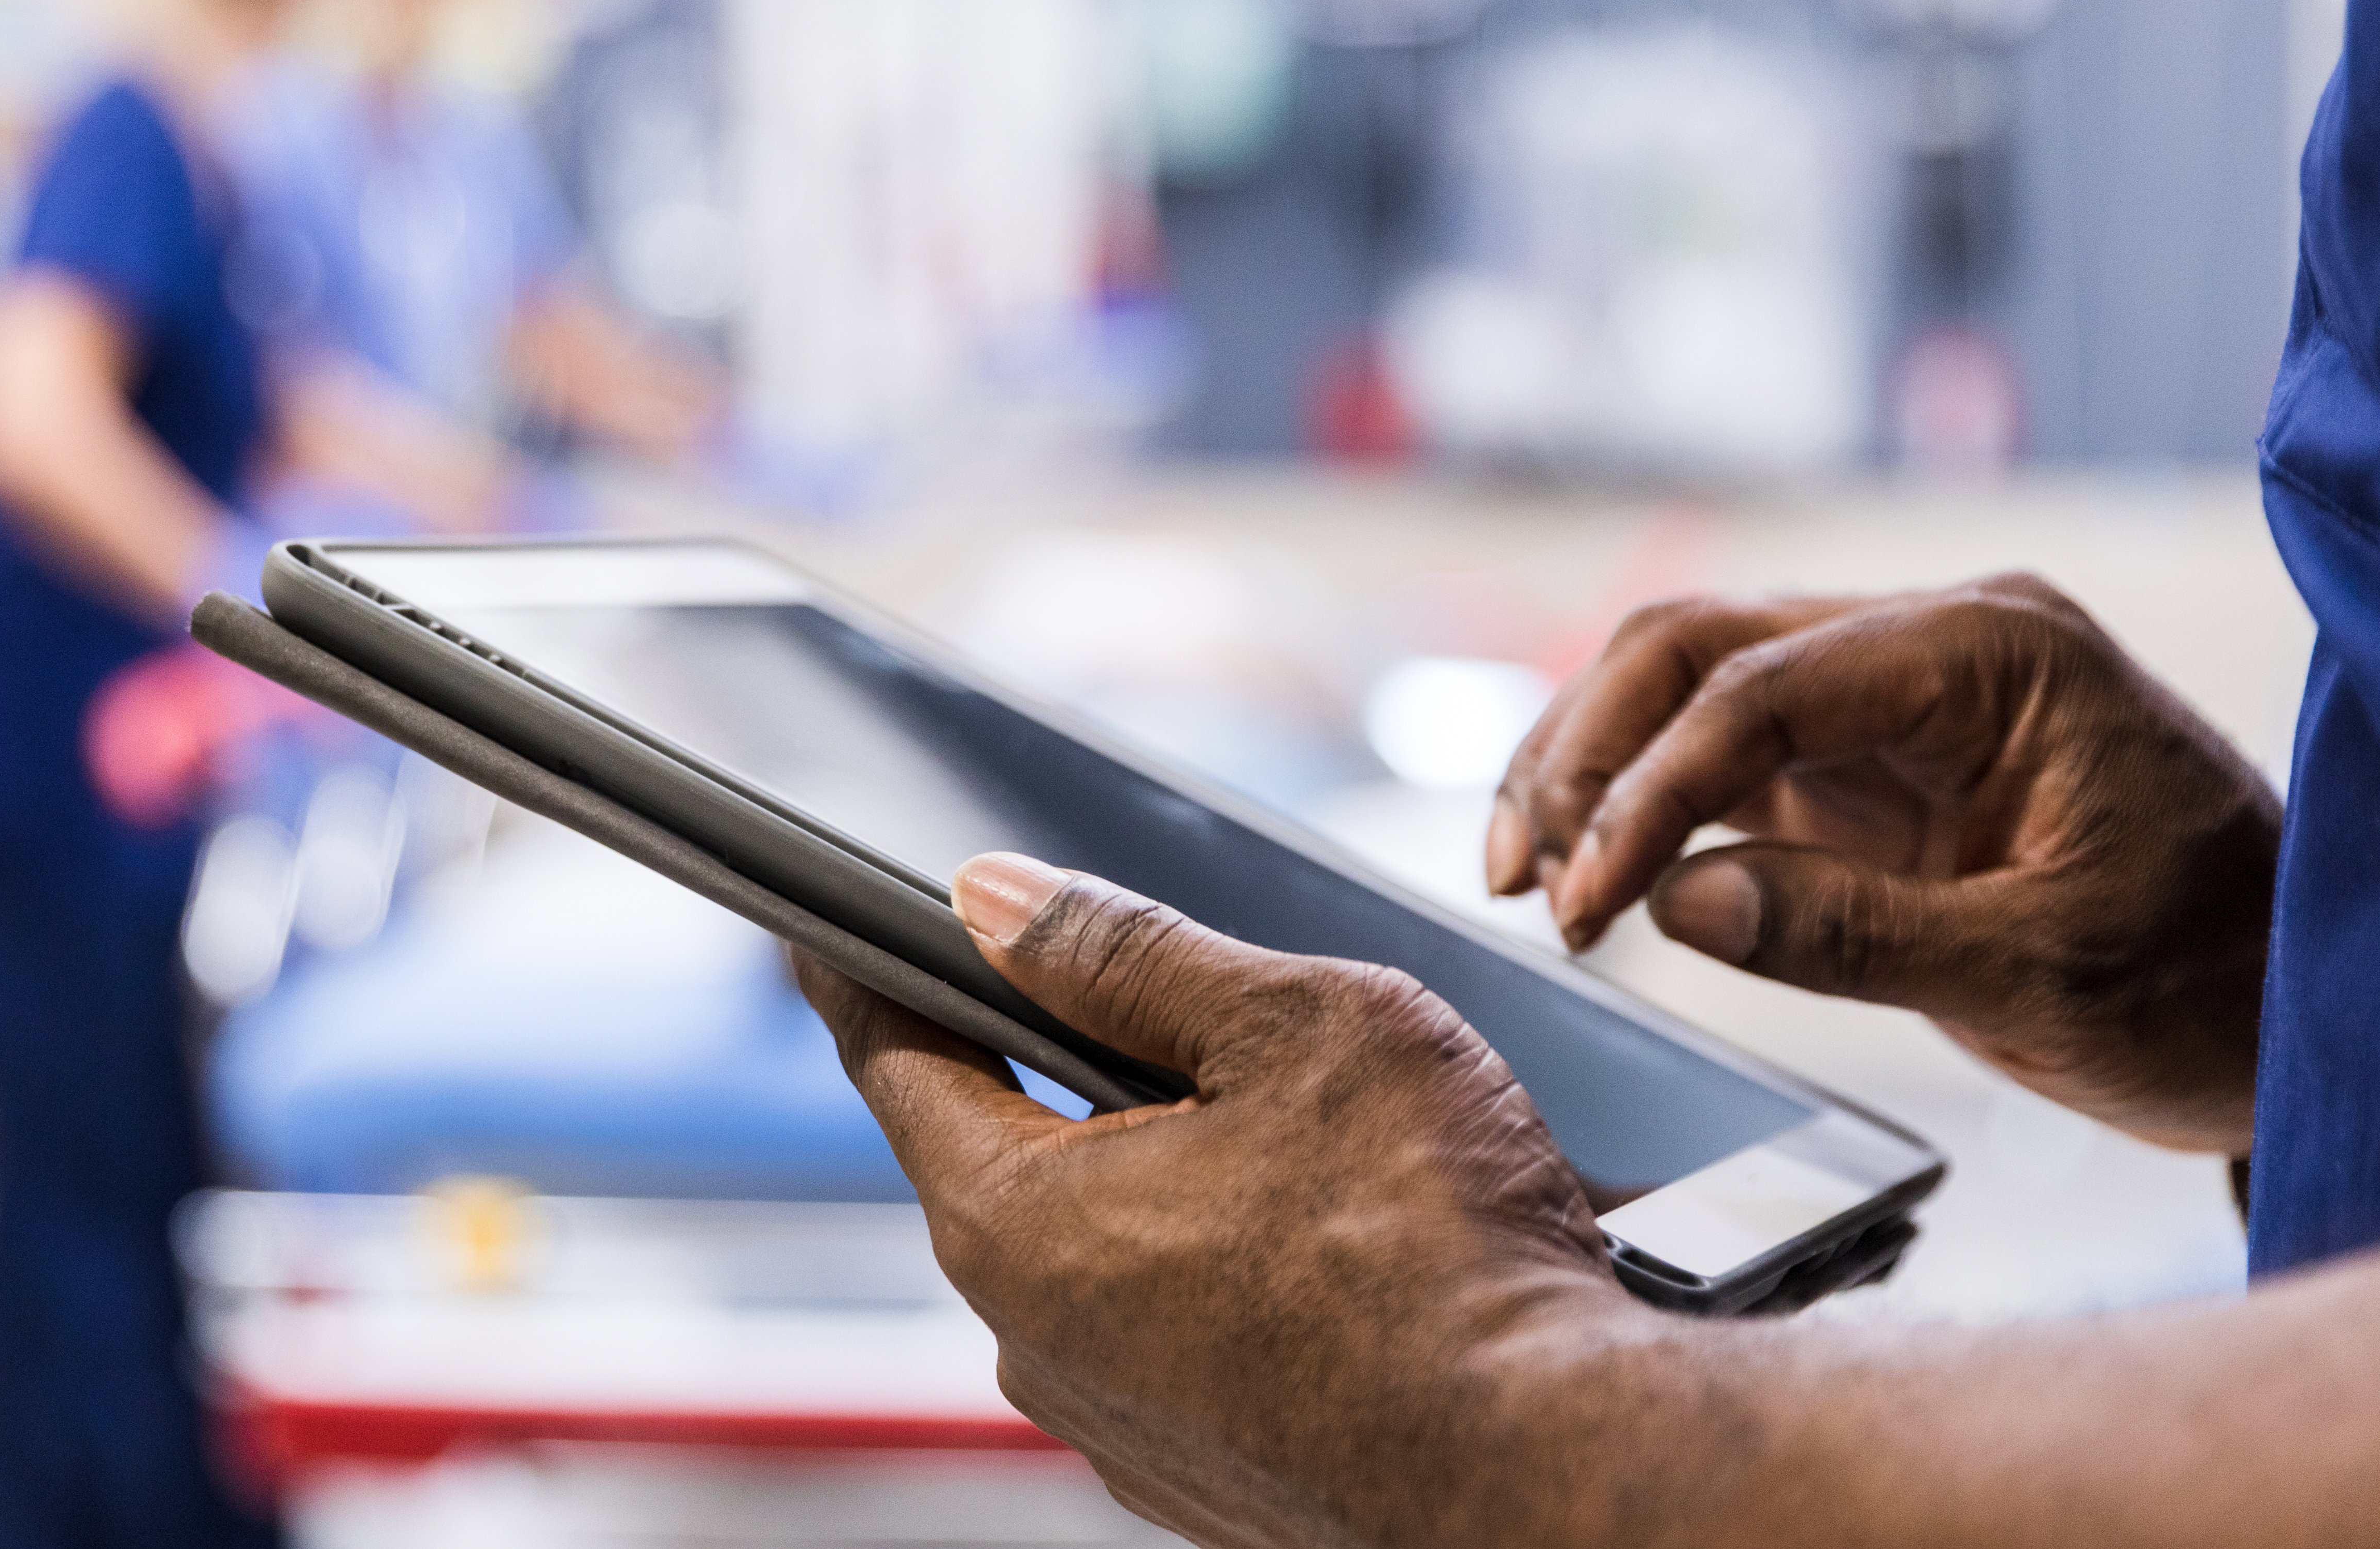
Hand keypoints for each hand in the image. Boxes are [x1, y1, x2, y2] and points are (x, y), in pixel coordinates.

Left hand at [796, 854, 1650, 1548]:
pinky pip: (1179, 1332)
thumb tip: (997, 902)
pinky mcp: (1205, 1477)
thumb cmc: (1438, 1246)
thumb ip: (1126, 954)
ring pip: (1108, 1246)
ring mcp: (1121, 1425)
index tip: (825, 926)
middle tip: (1170, 1005)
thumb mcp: (1289, 1026)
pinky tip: (1338, 1242)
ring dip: (1176, 1172)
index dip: (865, 970)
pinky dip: (1232, 1268)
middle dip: (1072, 1066)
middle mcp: (1039, 1342)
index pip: (896, 1058)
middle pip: (1008, 1152)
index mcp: (1020, 1221)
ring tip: (1313, 1140)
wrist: (1553, 1464)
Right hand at [1488, 575, 2276, 1152]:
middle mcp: (1935, 644)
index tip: (1586, 901)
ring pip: (1689, 689)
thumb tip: (1680, 902)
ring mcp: (1897, 699)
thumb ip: (1857, 932)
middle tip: (1526, 879)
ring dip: (1593, 771)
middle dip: (1588, 753)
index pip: (1765, 685)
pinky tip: (1592, 876)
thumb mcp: (2046, 975)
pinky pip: (1724, 756)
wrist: (2303, 1003)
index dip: (1650, 791)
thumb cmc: (2215, 976)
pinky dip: (1645, 809)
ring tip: (1524, 877)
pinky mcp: (1873, 765)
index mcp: (1994, 652)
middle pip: (1699, 647)